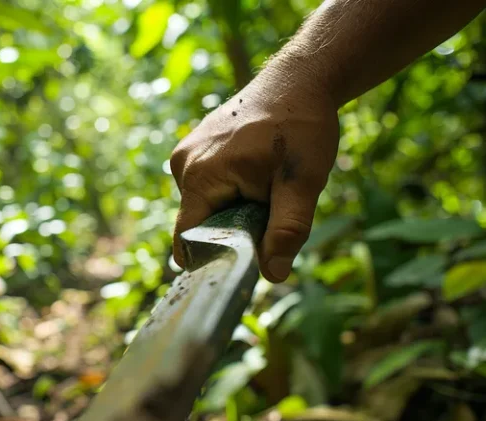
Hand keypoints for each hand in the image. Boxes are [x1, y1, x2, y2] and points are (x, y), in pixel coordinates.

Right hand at [170, 66, 339, 282]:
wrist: (300, 80)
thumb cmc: (301, 127)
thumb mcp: (302, 182)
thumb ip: (287, 230)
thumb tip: (273, 275)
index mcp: (199, 176)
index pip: (188, 238)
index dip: (211, 259)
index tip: (239, 266)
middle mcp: (183, 165)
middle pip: (200, 223)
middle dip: (232, 229)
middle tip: (270, 214)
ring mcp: (187, 153)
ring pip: (206, 205)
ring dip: (234, 210)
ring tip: (266, 187)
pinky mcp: (195, 147)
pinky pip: (208, 186)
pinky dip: (232, 192)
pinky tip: (257, 174)